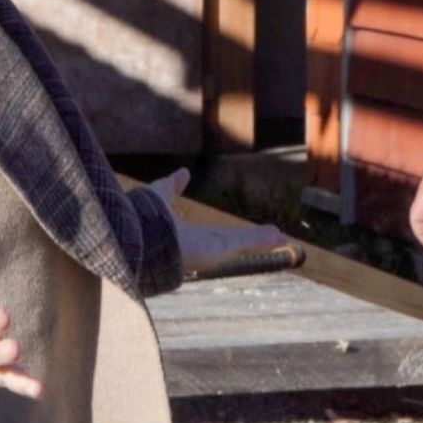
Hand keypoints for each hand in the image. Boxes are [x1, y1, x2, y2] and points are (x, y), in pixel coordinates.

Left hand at [145, 169, 287, 269]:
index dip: (230, 235)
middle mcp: (202, 246)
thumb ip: (172, 186)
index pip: (215, 236)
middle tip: (273, 237)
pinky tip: (280, 236)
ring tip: (282, 236)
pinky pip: (245, 242)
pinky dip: (263, 240)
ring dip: (262, 240)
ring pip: (242, 243)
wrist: (140, 236)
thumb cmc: (145, 218)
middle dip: (252, 240)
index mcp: (189, 237)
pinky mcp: (220, 249)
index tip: (241, 236)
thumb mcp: (160, 194)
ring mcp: (213, 250)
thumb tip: (183, 172)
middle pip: (235, 241)